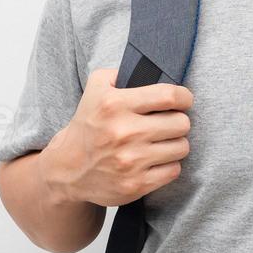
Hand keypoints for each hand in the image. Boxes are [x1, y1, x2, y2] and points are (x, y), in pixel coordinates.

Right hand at [39, 66, 193, 207]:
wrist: (68, 169)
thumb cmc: (89, 125)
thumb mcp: (95, 88)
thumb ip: (121, 72)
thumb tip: (152, 67)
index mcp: (115, 104)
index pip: (170, 96)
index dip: (184, 97)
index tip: (182, 101)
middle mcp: (124, 132)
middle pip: (181, 123)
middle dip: (178, 121)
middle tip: (168, 124)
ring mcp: (130, 161)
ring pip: (181, 147)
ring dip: (175, 144)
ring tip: (161, 142)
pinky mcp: (135, 184)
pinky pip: (174, 170)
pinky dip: (168, 165)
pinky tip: (155, 160)